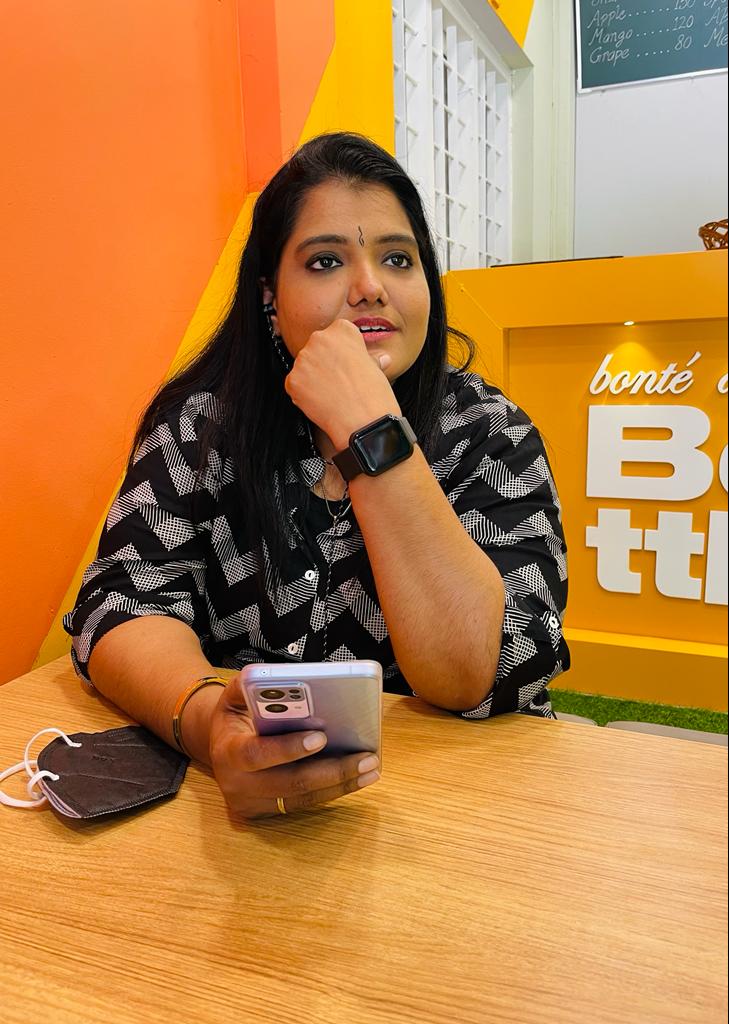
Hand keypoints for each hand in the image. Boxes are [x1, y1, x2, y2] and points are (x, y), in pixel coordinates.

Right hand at [208, 675, 380, 818]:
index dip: (288, 748)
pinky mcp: (266, 814)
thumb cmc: (235, 716)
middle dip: (333, 771)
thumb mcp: (235, 694)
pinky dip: (332, 791)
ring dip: (341, 785)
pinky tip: (357, 777)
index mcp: (227, 751)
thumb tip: (283, 680)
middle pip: (290, 784)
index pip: (256, 754)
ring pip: (302, 799)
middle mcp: (236, 784)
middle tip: (367, 758)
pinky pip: (304, 804)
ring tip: (371, 768)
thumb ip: (253, 683)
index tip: (321, 737)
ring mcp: (250, 804)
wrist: (218, 747)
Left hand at [284, 319, 400, 449]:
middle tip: (338, 380)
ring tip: (331, 393)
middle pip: (317, 348)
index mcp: (342, 330)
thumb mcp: (376, 368)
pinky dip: (304, 393)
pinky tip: (321, 401)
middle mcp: (319, 339)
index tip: (347, 363)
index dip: (343, 352)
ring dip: (314, 377)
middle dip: (325, 362)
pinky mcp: (292, 380)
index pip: (337, 334)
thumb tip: (376, 360)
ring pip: (305, 366)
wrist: (362, 421)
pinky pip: (296, 384)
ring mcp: (303, 360)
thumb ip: (368, 358)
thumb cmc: (372, 395)